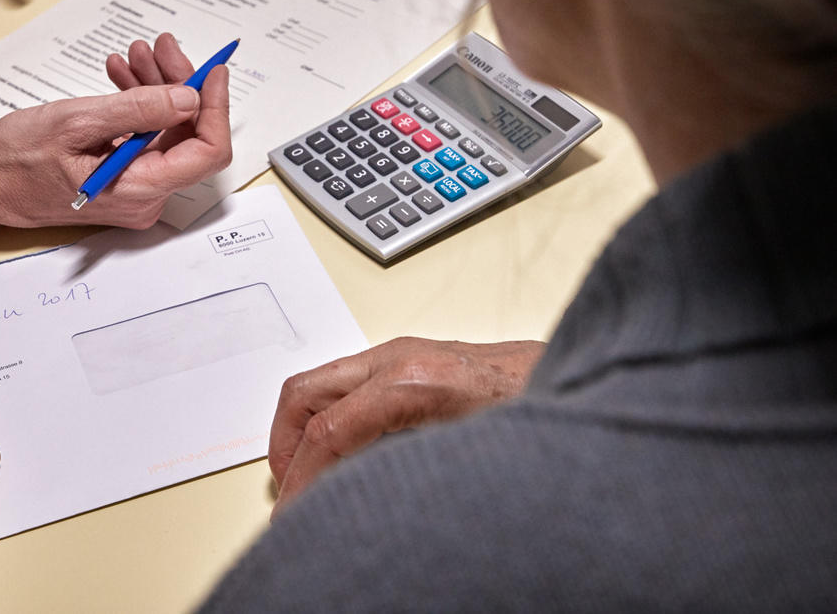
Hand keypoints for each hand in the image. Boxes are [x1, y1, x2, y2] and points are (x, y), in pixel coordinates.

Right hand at [0, 32, 231, 229]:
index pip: (205, 152)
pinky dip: (138, 105)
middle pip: (186, 135)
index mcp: (138, 190)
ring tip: (135, 55)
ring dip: (155, 88)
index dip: (215, 106)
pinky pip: (145, 138)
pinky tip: (122, 76)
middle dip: (178, 85)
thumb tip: (188, 98)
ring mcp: (134, 189)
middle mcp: (144, 197)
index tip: (212, 70)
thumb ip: (138, 111)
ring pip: (166, 131)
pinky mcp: (123, 178)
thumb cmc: (17, 160)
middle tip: (161, 47)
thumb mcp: (77, 123)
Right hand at [268, 337, 543, 513]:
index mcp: (413, 382)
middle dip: (284, 446)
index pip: (326, 432)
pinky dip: (329, 417)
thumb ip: (401, 471)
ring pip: (320, 384)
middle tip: (288, 494)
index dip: (300, 481)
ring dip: (304, 430)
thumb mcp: (467, 455)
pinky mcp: (410, 359)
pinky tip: (347, 454)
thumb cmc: (543, 414)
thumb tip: (355, 502)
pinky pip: (346, 384)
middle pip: (303, 394)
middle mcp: (400, 358)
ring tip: (310, 478)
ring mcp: (402, 353)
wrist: (585, 380)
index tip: (293, 516)